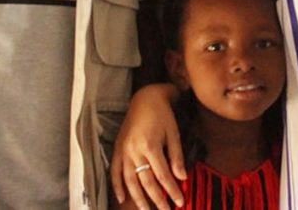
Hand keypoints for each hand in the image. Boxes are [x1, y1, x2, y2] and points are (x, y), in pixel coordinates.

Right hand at [110, 83, 185, 209]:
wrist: (145, 98)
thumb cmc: (163, 114)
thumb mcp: (174, 133)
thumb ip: (176, 156)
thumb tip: (182, 178)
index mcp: (151, 146)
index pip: (163, 175)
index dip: (172, 191)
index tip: (180, 202)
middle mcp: (134, 151)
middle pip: (146, 182)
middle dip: (157, 199)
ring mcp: (123, 152)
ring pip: (129, 181)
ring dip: (138, 198)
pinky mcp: (117, 150)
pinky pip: (114, 172)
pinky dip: (117, 186)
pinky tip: (122, 199)